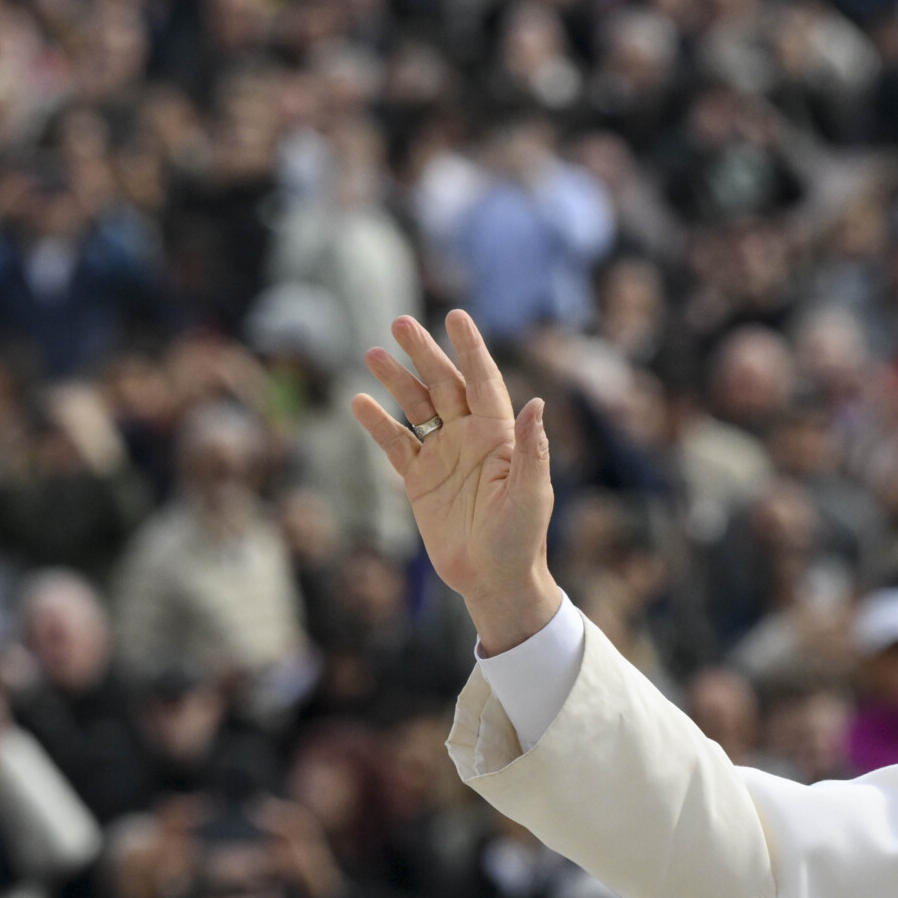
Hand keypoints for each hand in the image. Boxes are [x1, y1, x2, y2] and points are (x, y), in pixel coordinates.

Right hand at [352, 311, 559, 652]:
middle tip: (400, 322)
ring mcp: (443, 456)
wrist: (493, 580)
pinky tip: (360, 402)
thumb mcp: (531, 494)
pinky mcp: (419, 480)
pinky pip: (395, 444)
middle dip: (423, 353)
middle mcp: (470, 438)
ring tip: (373, 352)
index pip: (482, 380)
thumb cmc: (521, 539)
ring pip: (416, 407)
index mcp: (499, 435)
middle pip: (443, 384)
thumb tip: (537, 403)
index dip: (470, 348)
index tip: (455, 316)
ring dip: (396, 380)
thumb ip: (531, 449)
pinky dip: (378, 423)